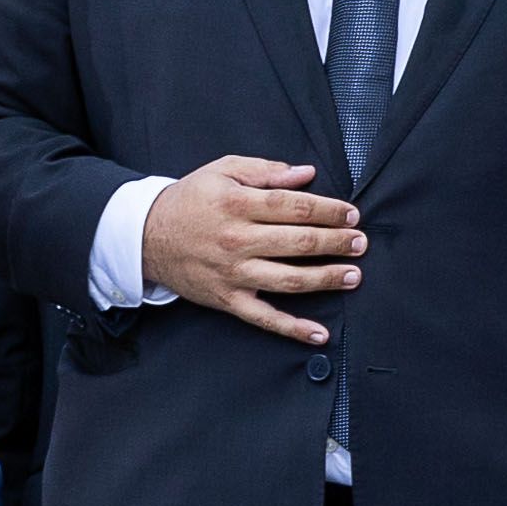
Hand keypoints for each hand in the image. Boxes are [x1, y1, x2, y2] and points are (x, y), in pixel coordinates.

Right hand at [139, 157, 361, 344]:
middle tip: (360, 242)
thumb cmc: (189, 200)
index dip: (329, 210)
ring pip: (290, 280)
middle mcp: (238, 240)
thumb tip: (306, 173)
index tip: (351, 214)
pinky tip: (320, 334)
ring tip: (353, 275)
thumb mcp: (222, 171)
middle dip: (337, 242)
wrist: (145, 237)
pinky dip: (293, 329)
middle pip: (299, 243)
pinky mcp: (228, 300)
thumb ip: (265, 171)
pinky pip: (265, 318)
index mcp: (238, 204)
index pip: (295, 207)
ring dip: (327, 278)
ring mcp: (234, 274)